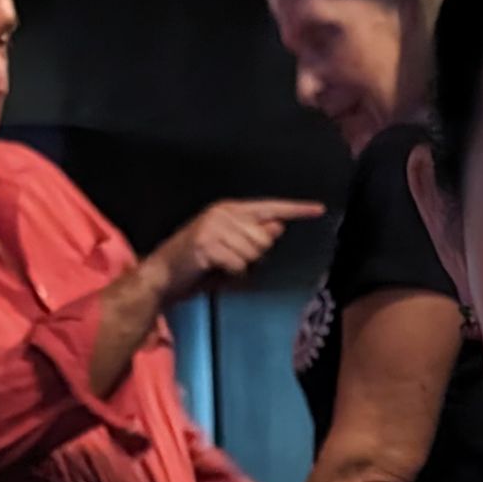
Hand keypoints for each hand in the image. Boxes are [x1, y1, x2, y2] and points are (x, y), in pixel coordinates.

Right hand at [148, 198, 320, 300]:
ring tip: (221, 265)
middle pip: (265, 238)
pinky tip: (214, 270)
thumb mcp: (231, 248)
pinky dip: (231, 274)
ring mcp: (213, 226)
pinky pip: (239, 265)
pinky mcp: (207, 244)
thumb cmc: (199, 264)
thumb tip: (278, 227)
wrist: (163, 274)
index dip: (296, 210)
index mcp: (230, 209)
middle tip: (230, 261)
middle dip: (254, 257)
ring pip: (254, 253)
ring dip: (241, 267)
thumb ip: (255, 236)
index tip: (319, 209)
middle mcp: (223, 212)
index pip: (271, 207)